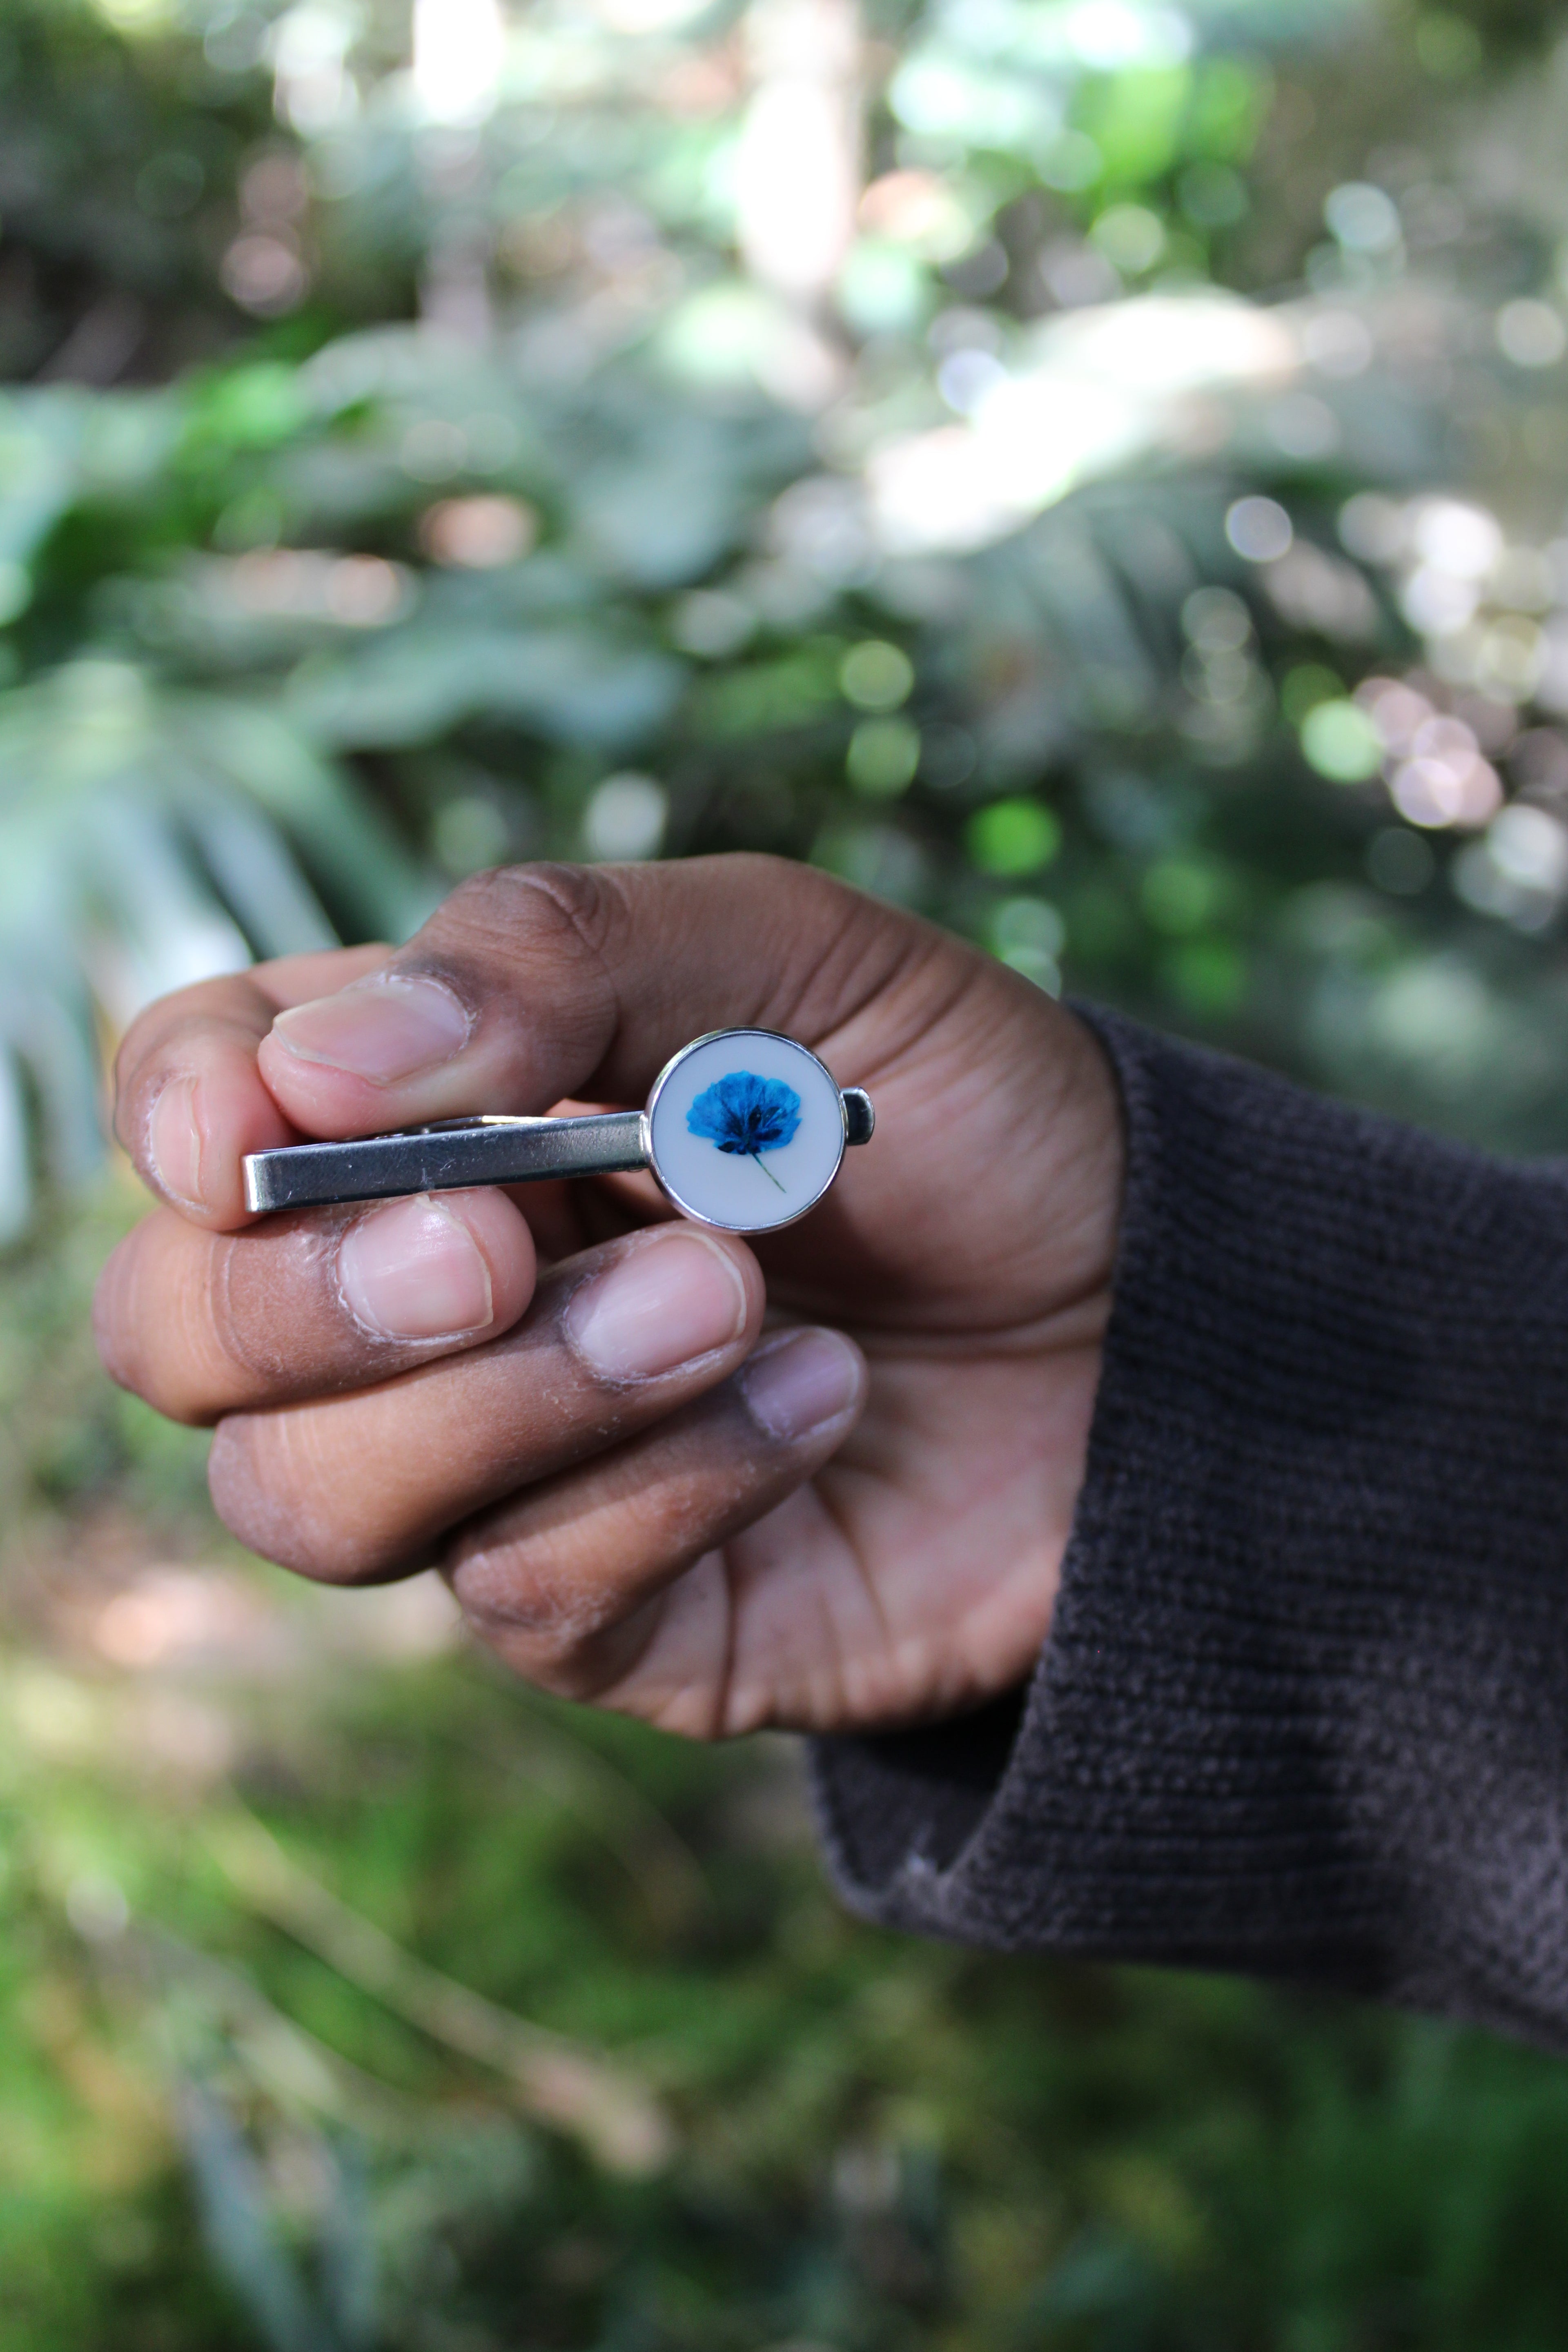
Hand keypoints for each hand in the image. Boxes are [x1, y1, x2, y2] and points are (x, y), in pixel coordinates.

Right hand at [94, 857, 1121, 1737]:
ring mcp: (492, 1473)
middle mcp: (416, 1302)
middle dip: (312, 1297)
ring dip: (520, 1394)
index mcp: (430, 1114)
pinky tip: (821, 1398)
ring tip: (733, 1298)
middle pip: (184, 1339)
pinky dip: (674, 1480)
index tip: (262, 1123)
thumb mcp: (802, 956)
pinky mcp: (599, 1616)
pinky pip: (522, 1593)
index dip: (184, 1114)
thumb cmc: (964, 1117)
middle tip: (501, 1239)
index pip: (191, 1108)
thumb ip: (565, 951)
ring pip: (315, 1498)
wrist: (1146, 1315)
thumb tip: (323, 1063)